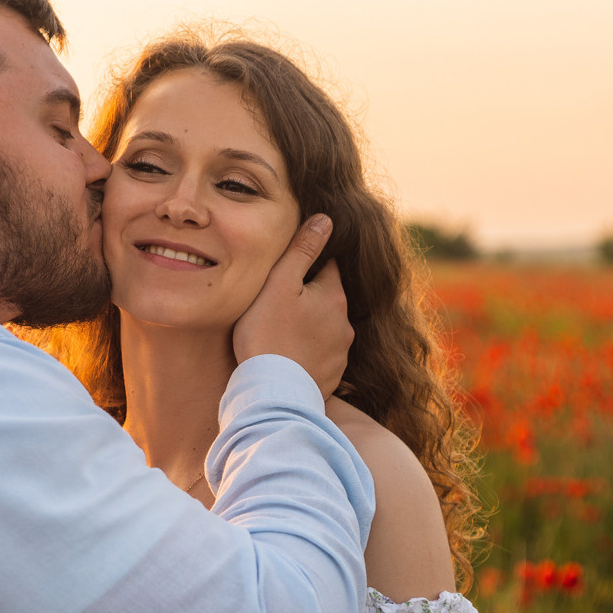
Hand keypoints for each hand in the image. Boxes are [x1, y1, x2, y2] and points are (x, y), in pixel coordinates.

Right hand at [232, 214, 351, 395]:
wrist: (272, 392)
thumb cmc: (268, 334)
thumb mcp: (280, 283)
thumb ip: (303, 249)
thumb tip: (327, 219)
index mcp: (334, 295)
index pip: (328, 266)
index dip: (308, 265)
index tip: (288, 272)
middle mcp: (345, 323)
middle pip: (328, 298)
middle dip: (309, 297)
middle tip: (279, 304)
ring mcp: (341, 352)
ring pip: (327, 328)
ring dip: (311, 326)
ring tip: (283, 333)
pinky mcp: (333, 376)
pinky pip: (322, 356)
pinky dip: (310, 353)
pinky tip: (290, 356)